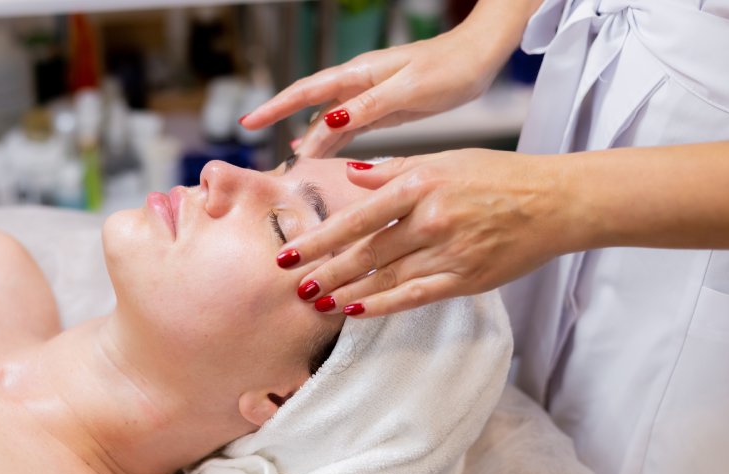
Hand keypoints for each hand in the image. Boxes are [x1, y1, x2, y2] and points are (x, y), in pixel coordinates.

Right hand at [240, 23, 507, 157]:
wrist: (479, 59)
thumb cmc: (448, 69)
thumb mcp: (407, 91)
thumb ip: (366, 107)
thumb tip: (325, 121)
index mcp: (360, 75)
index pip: (307, 92)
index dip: (276, 107)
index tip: (249, 121)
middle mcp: (359, 84)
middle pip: (312, 106)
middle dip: (285, 121)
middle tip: (262, 142)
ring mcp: (371, 96)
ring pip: (331, 119)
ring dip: (311, 137)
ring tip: (293, 158)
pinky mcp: (385, 108)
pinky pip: (350, 126)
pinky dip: (334, 139)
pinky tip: (323, 151)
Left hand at [281, 150, 581, 316]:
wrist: (556, 202)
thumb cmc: (500, 176)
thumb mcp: (445, 159)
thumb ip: (394, 169)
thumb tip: (352, 175)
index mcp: (421, 184)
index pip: (358, 217)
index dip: (321, 239)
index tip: (291, 252)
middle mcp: (431, 219)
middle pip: (365, 252)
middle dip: (325, 271)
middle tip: (294, 284)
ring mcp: (449, 253)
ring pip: (385, 278)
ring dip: (346, 291)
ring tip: (316, 301)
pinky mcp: (466, 280)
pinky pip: (414, 296)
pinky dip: (382, 304)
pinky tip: (355, 310)